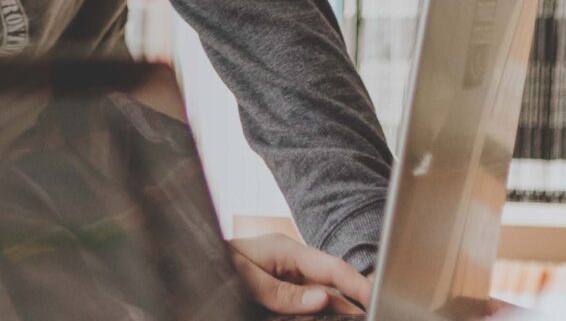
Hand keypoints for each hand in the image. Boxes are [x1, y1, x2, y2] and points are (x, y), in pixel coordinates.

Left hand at [226, 234, 370, 314]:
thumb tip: (322, 298)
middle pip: (330, 282)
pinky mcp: (279, 286)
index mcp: (287, 250)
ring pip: (319, 293)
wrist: (190, 257)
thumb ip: (283, 292)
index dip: (357, 283)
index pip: (331, 267)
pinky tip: (327, 317)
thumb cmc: (215, 264)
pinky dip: (318, 311)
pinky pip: (305, 299)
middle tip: (371, 316)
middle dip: (352, 300)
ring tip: (356, 318)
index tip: (375, 298)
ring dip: (336, 308)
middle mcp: (291, 261)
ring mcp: (286, 274)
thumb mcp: (247, 279)